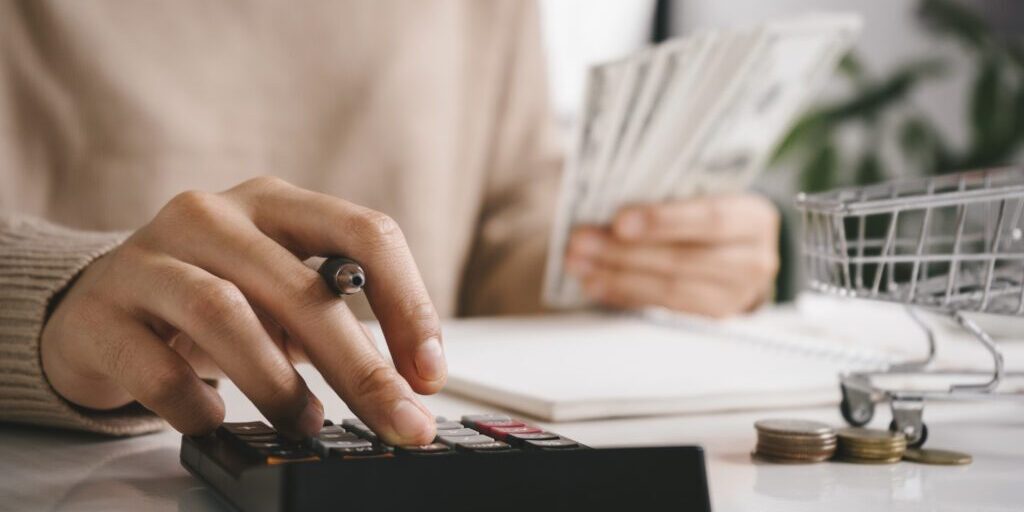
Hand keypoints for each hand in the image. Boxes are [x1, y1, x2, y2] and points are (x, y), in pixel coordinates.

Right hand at [40, 177, 445, 443]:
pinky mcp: (102, 313)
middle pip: (302, 288)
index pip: (364, 233)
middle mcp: (214, 217)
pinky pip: (156, 367)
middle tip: (398, 422)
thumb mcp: (279, 292)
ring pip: (225, 315)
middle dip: (361, 367)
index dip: (409, 305)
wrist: (96, 307)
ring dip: (279, 384)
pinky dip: (196, 403)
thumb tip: (407, 387)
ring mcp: (150, 259)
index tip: (429, 373)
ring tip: (307, 422)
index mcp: (276, 204)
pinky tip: (215, 418)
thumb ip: (336, 321)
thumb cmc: (209, 298)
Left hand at [564, 194, 779, 316]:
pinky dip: (625, 294)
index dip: (663, 221)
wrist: (740, 250)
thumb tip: (606, 190)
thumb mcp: (704, 194)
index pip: (709, 218)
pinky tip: (595, 284)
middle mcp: (754, 259)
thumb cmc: (710, 212)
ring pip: (670, 289)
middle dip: (624, 252)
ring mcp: (736, 295)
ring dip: (617, 277)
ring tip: (578, 265)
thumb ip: (669, 191)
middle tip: (580, 242)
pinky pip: (663, 308)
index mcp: (753, 217)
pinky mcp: (713, 318)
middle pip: (683, 259)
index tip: (619, 221)